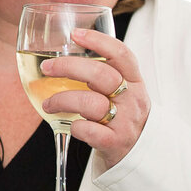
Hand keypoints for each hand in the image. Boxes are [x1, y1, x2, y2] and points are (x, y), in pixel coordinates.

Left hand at [41, 27, 150, 167]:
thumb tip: (63, 51)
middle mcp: (133, 99)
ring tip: (48, 104)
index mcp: (134, 81)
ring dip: (61, 100)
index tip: (75, 34)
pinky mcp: (115, 143)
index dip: (99, 41)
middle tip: (47, 67)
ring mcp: (126, 122)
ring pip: (91, 103)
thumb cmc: (121, 116)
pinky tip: (70, 125)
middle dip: (68, 67)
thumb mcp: (121, 92)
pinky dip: (73, 126)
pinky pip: (88, 130)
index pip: (122, 54)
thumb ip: (102, 74)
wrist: (143, 157)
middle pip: (101, 75)